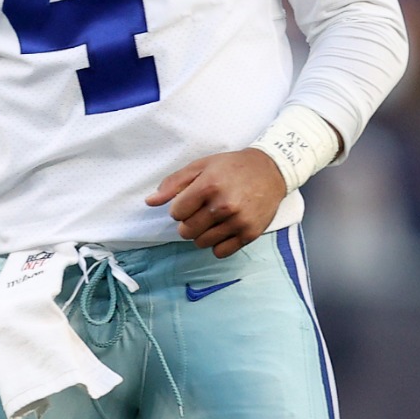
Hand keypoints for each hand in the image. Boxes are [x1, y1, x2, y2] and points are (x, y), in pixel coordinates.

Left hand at [146, 149, 286, 258]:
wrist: (270, 171)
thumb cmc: (230, 167)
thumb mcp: (199, 166)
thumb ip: (172, 184)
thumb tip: (149, 202)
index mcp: (208, 186)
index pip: (176, 213)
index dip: (178, 209)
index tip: (188, 203)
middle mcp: (223, 206)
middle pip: (187, 231)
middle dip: (186, 224)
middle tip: (198, 213)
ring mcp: (238, 222)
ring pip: (202, 243)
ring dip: (201, 234)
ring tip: (210, 220)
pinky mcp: (250, 234)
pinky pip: (221, 252)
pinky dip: (217, 244)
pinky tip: (221, 230)